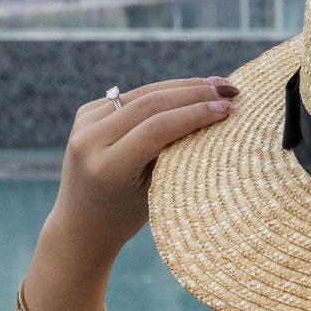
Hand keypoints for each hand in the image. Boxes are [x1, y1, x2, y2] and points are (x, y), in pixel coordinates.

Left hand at [45, 76, 237, 273]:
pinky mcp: (85, 114)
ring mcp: (83, 124)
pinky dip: (161, 92)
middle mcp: (89, 141)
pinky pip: (130, 96)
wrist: (80, 224)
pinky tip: (188, 91)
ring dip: (182, 86)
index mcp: (106, 168)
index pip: (157, 128)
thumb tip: (211, 112)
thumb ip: (173, 152)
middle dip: (194, 93)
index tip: (228, 108)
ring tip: (216, 85)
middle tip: (230, 89)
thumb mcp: (154, 191)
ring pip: (142, 93)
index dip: (196, 114)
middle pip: (150, 103)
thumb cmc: (125, 216)